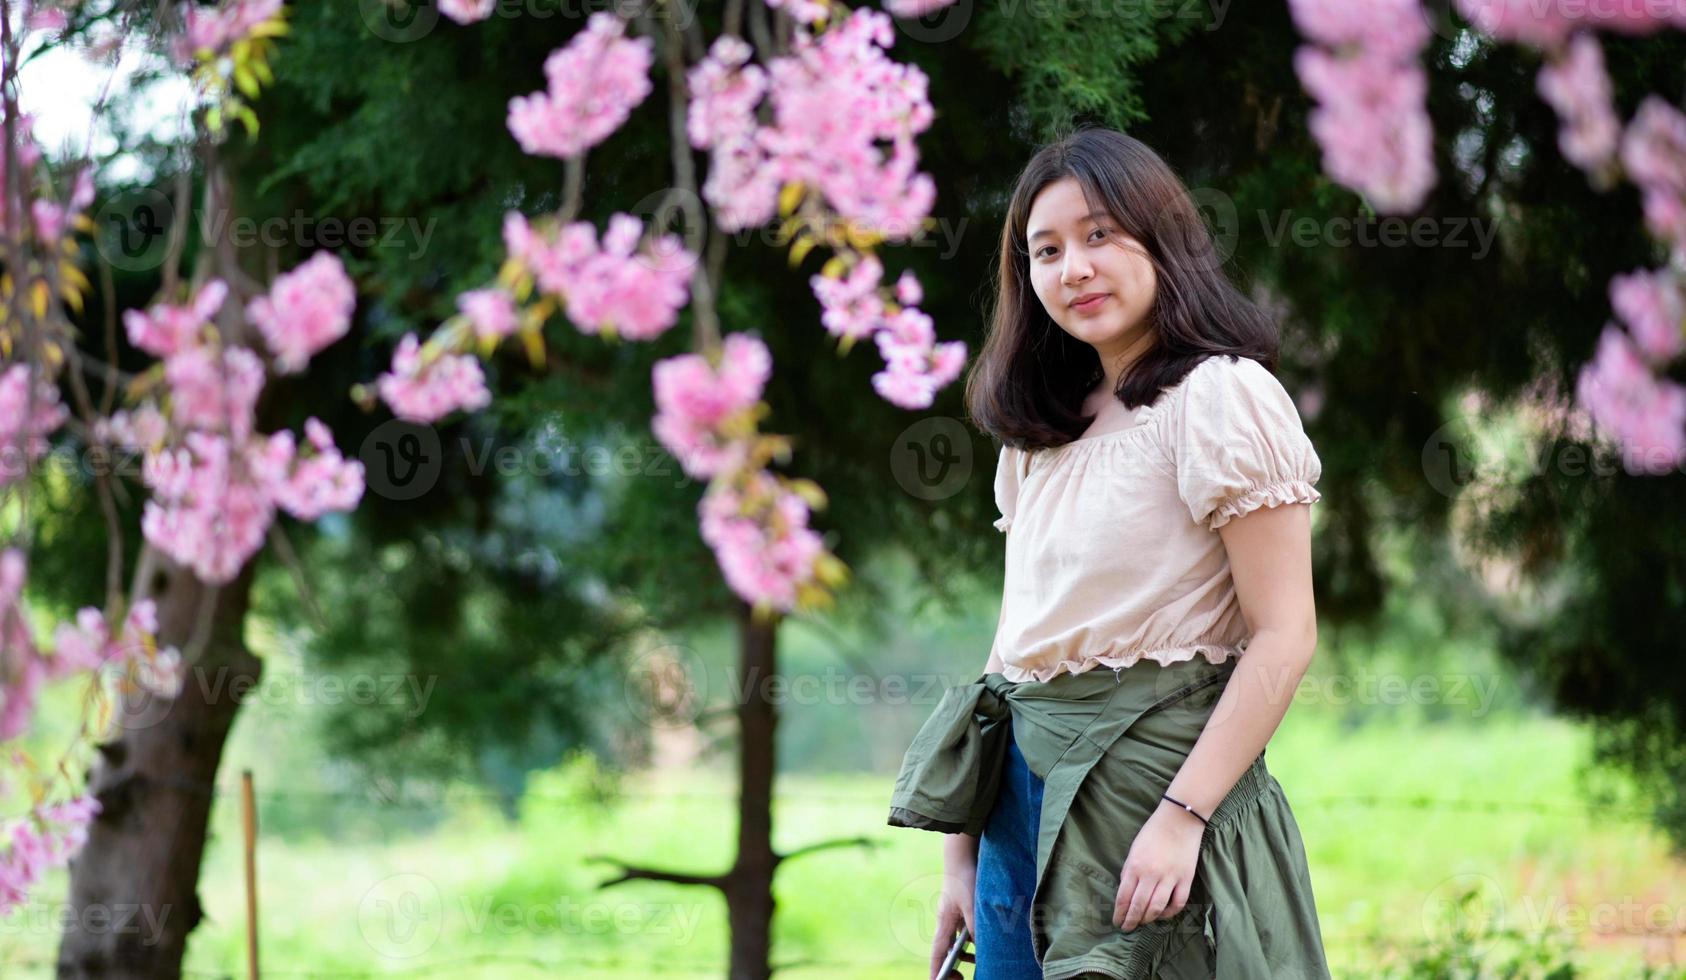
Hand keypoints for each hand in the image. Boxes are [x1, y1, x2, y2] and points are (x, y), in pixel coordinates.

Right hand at [930, 853, 976, 979]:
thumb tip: (977, 946)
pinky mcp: (959, 910)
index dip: (937, 971)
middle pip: (944, 951)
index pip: (938, 954)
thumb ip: (975, 927)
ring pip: (953, 943)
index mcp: (944, 923)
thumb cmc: (965, 879)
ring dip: (962, 955)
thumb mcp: (972, 905)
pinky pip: (961, 932)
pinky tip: (979, 942)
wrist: (961, 856)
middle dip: (950, 967)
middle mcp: (945, 922)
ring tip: (975, 962)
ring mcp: (951, 916)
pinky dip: (968, 941)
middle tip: (962, 979)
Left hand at [1112, 799, 1205, 931]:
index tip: (1117, 921)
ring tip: (1143, 922)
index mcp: (1135, 866)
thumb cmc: (1153, 832)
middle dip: (1131, 920)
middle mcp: (1151, 875)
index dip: (1119, 913)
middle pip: (1138, 906)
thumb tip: (1125, 891)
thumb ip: (1129, 871)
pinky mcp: (1186, 879)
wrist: (1179, 820)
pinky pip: (1178, 903)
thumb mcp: (1134, 850)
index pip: (1123, 897)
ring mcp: (1170, 878)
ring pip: (1157, 908)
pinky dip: (1170, 912)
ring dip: (1148, 919)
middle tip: (1127, 928)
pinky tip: (1163, 914)